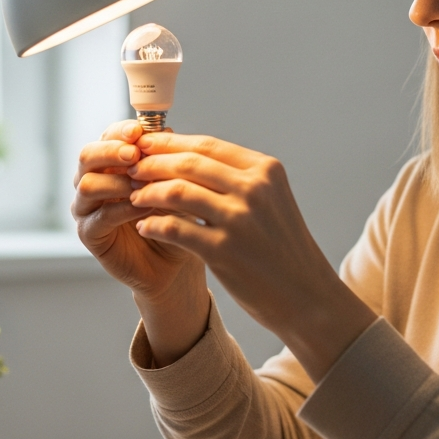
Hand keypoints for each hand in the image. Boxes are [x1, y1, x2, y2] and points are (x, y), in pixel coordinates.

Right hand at [72, 120, 209, 364]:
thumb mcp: (175, 184)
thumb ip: (165, 160)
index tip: (139, 130)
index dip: (121, 131)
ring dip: (116, 180)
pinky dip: (121, 209)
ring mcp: (87, 208)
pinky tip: (143, 208)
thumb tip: (167, 131)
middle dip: (110, 151)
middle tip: (134, 153)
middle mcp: (94, 181)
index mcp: (112, 163)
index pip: (107, 137)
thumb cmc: (175, 218)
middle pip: (87, 155)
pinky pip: (99, 216)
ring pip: (86, 185)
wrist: (176, 262)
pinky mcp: (89, 234)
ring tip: (141, 184)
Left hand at [127, 133, 376, 381]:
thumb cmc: (282, 248)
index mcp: (265, 170)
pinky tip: (145, 226)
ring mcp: (240, 220)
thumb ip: (236, 178)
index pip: (207, 145)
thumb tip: (185, 158)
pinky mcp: (225, 251)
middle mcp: (255, 189)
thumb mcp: (271, 200)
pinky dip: (154, 225)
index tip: (145, 145)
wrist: (307, 296)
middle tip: (131, 169)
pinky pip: (175, 229)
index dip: (169, 142)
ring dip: (147, 192)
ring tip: (133, 197)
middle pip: (189, 163)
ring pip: (177, 192)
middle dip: (152, 163)